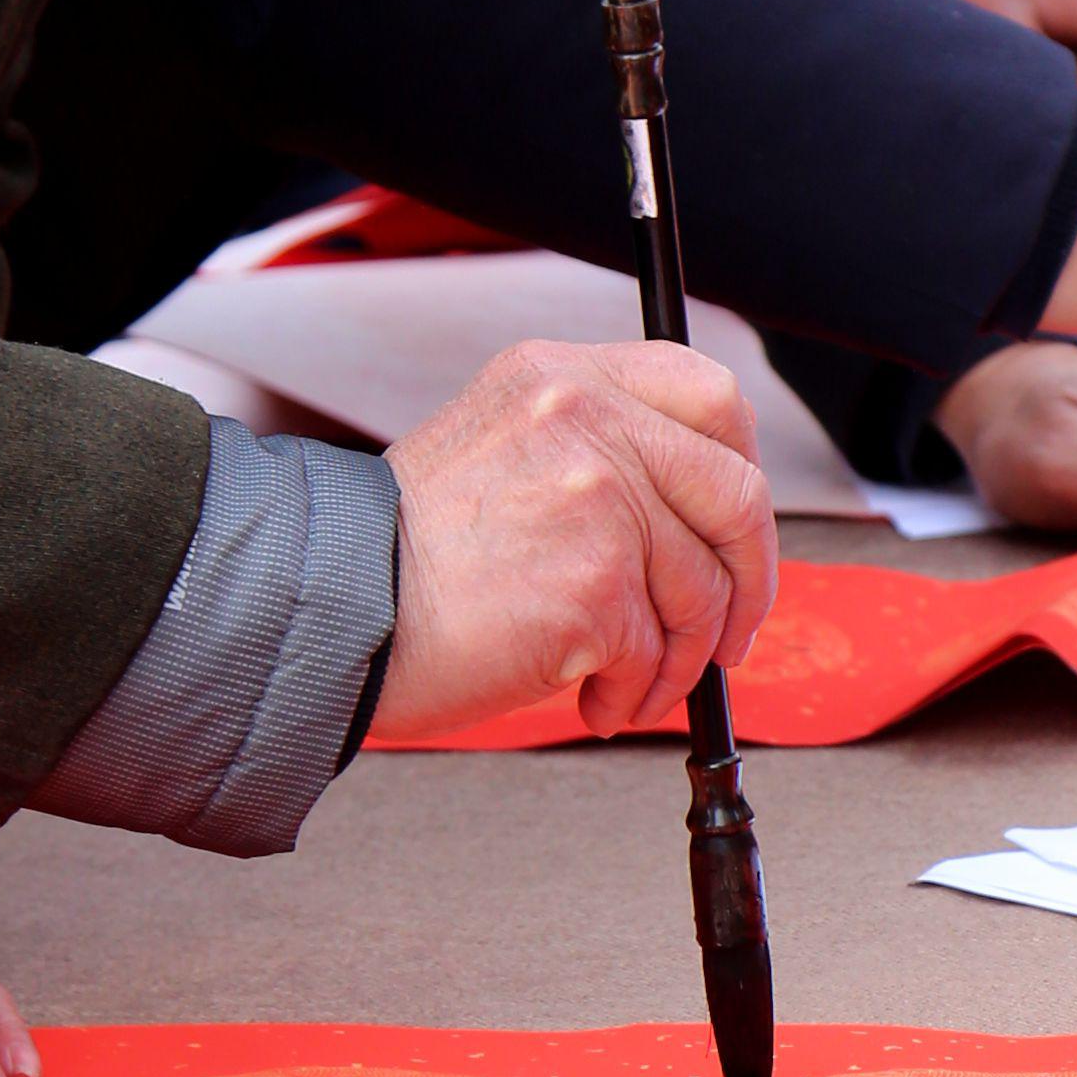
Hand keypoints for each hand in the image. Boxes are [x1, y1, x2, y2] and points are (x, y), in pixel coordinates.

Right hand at [378, 341, 773, 740]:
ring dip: (675, 659)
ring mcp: (597, 498)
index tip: (738, 530)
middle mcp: (586, 418)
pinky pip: (656, 653)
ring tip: (625, 685)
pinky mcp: (595, 584)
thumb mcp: (502, 446)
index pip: (710, 395)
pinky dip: (633, 693)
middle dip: (748, 579)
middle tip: (727, 633)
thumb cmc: (404, 553)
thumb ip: (596, 452)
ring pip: (701, 591)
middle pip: (736, 494)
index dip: (743, 470)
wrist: (328, 607)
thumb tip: (697, 520)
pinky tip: (590, 699)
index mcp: (564, 376)